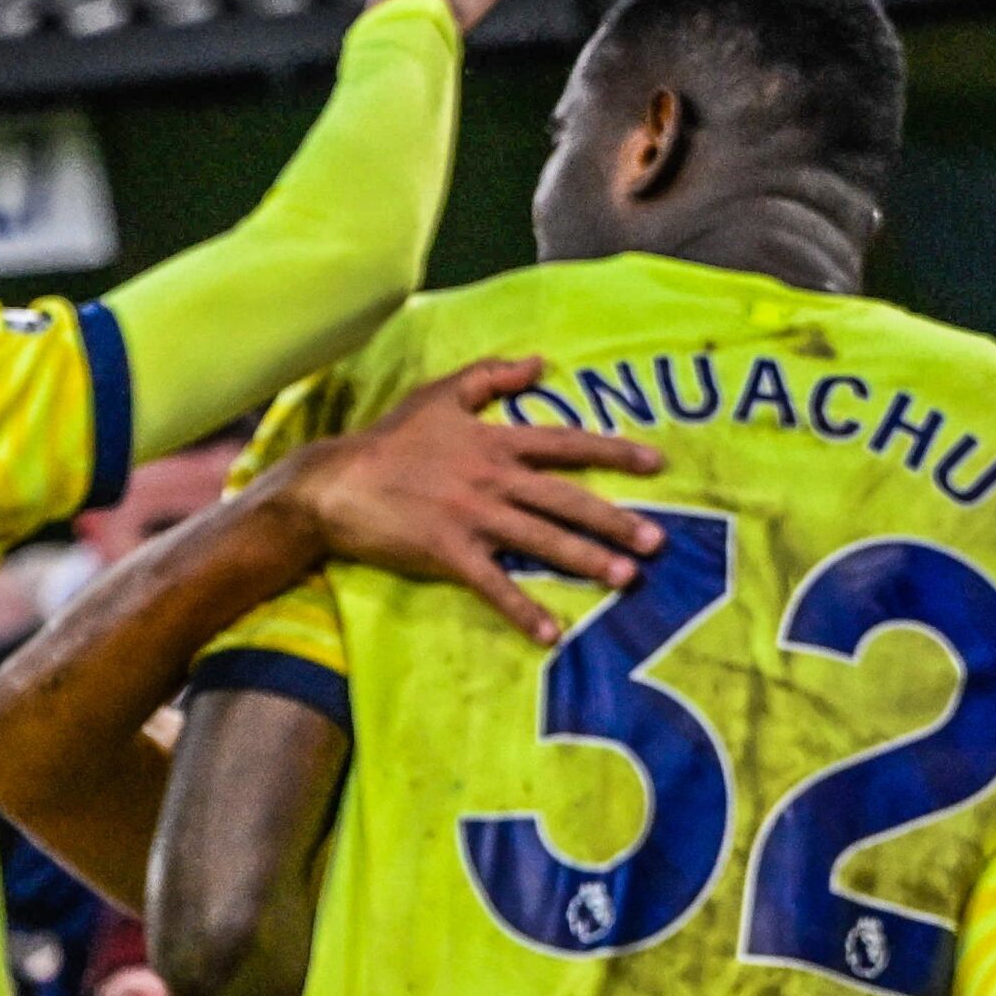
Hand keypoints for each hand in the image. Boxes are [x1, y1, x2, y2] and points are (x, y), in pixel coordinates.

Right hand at [275, 357, 664, 645]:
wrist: (335, 483)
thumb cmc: (390, 439)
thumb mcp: (440, 393)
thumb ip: (492, 376)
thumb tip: (540, 362)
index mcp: (495, 442)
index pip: (567, 444)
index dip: (613, 452)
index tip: (655, 463)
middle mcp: (494, 479)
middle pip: (567, 500)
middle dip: (616, 520)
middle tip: (659, 540)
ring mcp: (474, 518)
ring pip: (542, 541)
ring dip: (587, 561)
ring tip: (627, 578)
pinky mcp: (450, 554)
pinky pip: (496, 586)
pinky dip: (524, 610)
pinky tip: (552, 633)